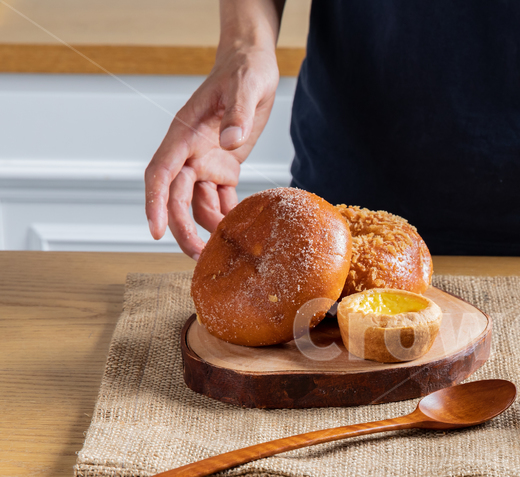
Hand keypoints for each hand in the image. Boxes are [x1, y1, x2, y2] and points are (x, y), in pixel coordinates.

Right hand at [145, 47, 278, 258]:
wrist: (254, 67)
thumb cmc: (245, 70)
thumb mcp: (246, 85)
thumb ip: (237, 113)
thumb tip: (230, 141)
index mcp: (184, 134)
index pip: (160, 173)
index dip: (155, 202)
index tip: (155, 229)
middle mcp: (190, 152)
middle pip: (177, 198)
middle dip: (183, 228)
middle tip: (196, 256)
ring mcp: (206, 162)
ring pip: (199, 204)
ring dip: (208, 228)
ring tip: (225, 251)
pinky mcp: (225, 168)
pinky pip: (222, 199)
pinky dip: (229, 216)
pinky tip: (240, 232)